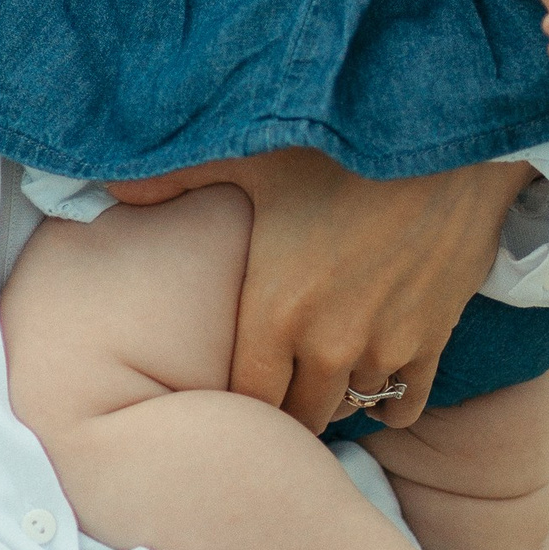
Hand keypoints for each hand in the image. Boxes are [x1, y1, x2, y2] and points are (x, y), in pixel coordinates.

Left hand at [109, 147, 535, 424]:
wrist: (439, 135)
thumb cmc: (337, 145)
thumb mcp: (248, 156)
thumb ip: (172, 180)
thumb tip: (109, 190)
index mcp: (274, 311)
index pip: (246, 398)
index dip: (237, 400)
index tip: (234, 388)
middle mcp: (328, 344)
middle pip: (298, 414)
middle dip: (284, 406)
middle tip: (277, 387)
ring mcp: (386, 347)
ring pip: (351, 407)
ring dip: (334, 398)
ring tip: (321, 379)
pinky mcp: (434, 337)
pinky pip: (407, 403)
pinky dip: (390, 398)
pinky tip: (377, 378)